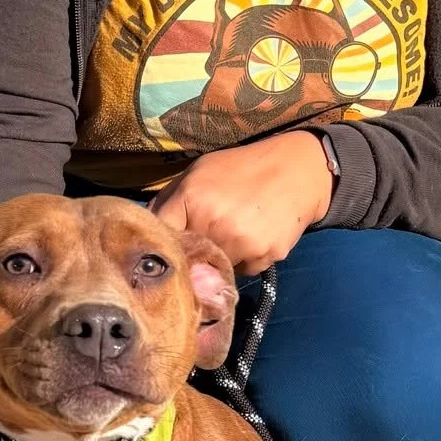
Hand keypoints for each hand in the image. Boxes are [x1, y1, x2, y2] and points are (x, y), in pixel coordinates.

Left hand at [149, 129, 333, 274]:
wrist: (298, 170)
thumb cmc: (241, 169)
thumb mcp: (198, 173)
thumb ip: (168, 202)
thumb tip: (143, 231)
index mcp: (191, 200)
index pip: (162, 239)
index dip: (163, 246)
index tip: (167, 249)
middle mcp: (214, 224)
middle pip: (189, 261)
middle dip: (193, 255)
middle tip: (207, 237)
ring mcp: (241, 243)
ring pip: (216, 270)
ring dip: (220, 259)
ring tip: (234, 231)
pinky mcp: (265, 256)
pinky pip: (243, 271)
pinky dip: (246, 260)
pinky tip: (256, 235)